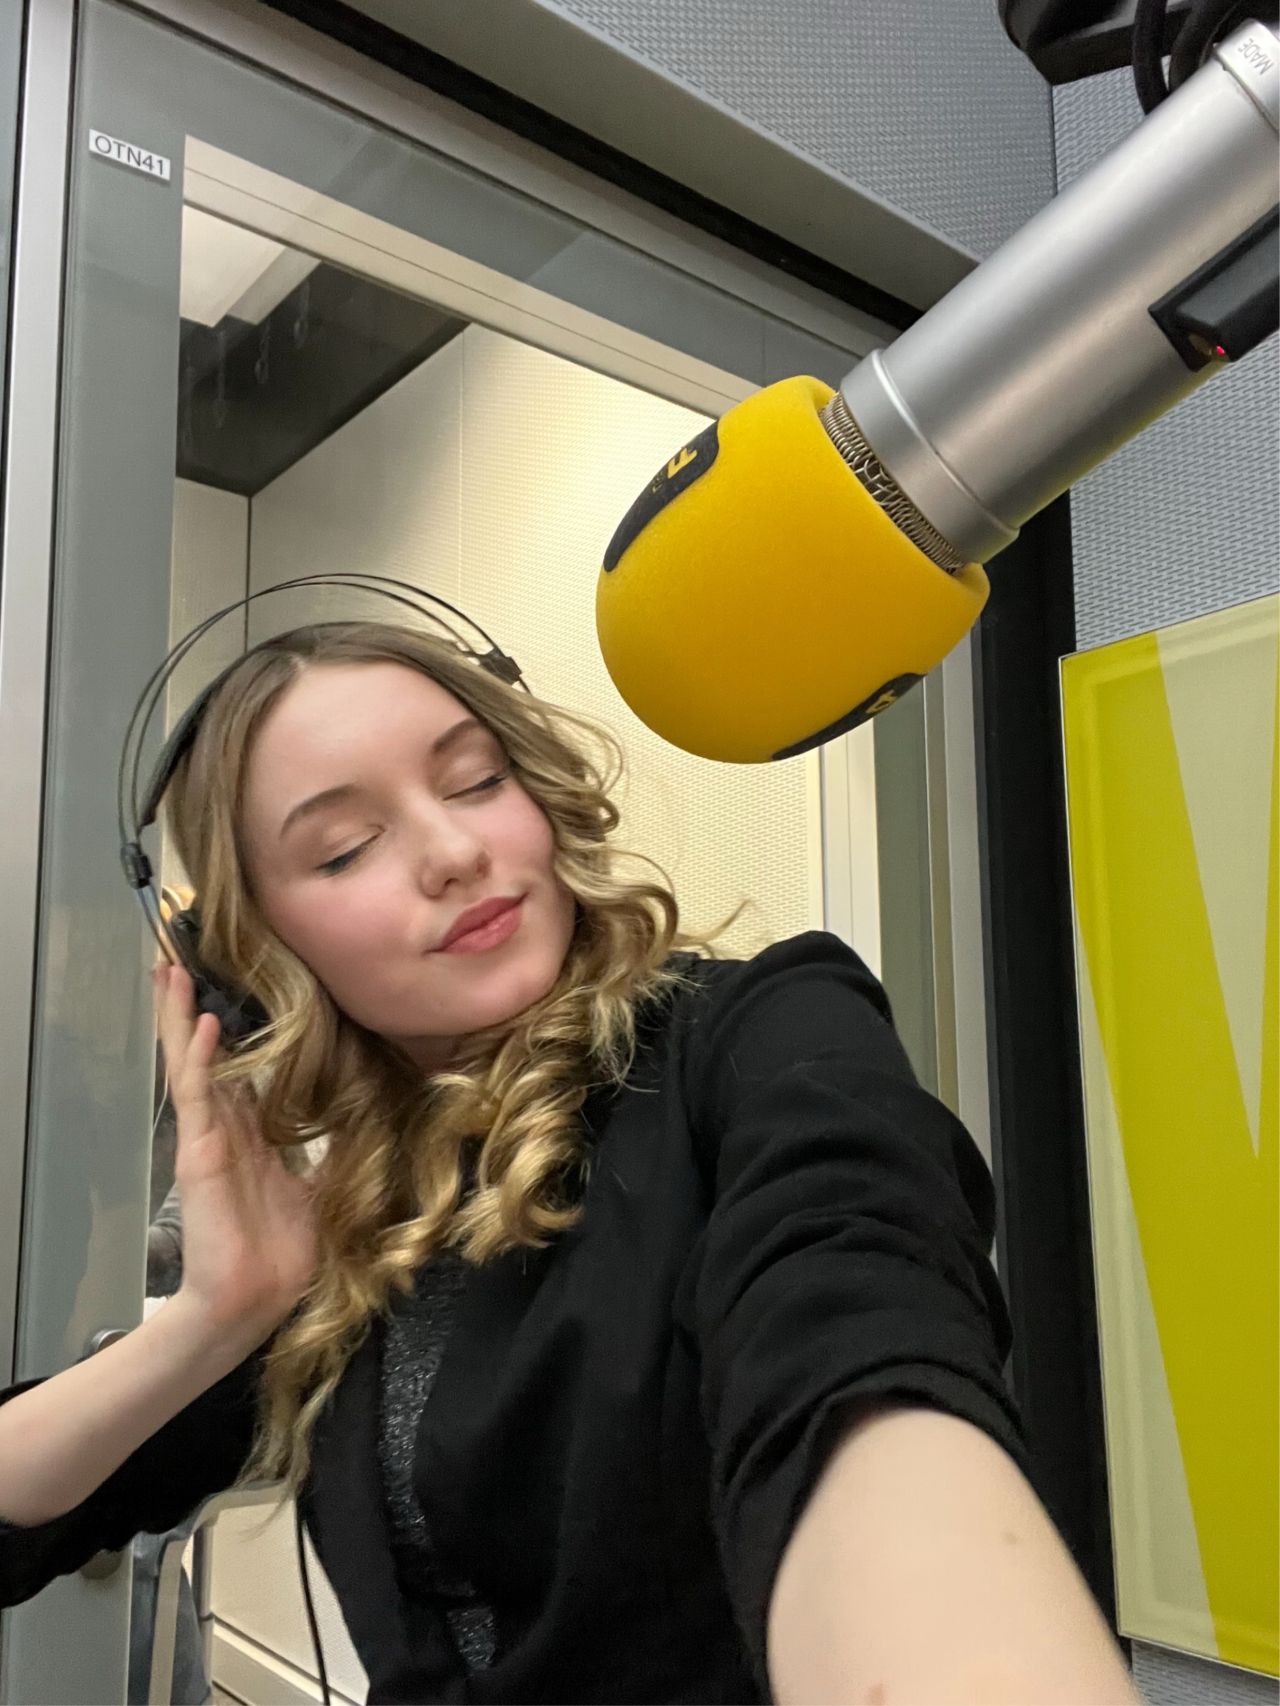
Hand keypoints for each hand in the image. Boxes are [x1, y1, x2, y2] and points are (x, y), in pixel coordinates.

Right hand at [154, 963, 318, 1348]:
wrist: (254, 1302)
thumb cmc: (285, 1257)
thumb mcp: (325, 1190)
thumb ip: (337, 1153)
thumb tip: (373, 1121)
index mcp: (252, 1139)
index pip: (238, 1073)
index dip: (231, 1035)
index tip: (228, 991)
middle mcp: (225, 1131)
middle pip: (205, 1057)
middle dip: (191, 1011)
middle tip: (177, 963)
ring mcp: (209, 1139)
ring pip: (192, 1065)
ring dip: (180, 1018)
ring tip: (169, 972)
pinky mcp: (201, 1154)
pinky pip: (198, 1098)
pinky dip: (200, 1060)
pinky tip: (204, 1026)